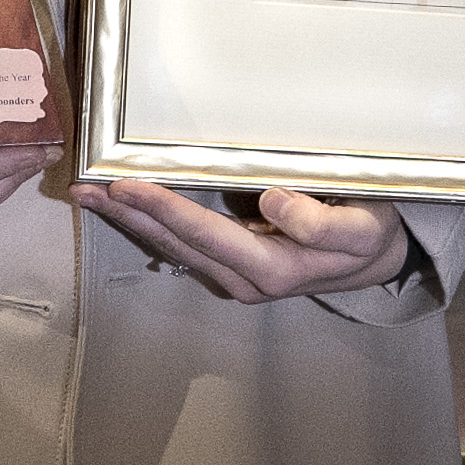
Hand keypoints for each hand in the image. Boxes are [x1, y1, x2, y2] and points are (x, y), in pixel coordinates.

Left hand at [79, 174, 409, 302]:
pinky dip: (149, 225)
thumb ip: (322, 222)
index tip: (124, 185)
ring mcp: (234, 277)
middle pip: (174, 244)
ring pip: (170, 248)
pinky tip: (123, 207)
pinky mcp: (231, 267)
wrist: (382, 260)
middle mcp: (244, 280)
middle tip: (82, 188)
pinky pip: (181, 246)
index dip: (163, 209)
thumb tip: (270, 203)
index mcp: (272, 270)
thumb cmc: (371, 233)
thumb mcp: (362, 229)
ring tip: (88, 195)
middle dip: (127, 216)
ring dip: (128, 222)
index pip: (204, 235)